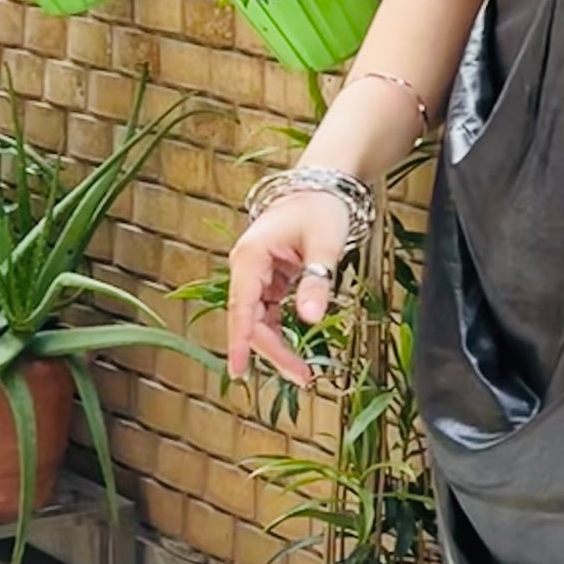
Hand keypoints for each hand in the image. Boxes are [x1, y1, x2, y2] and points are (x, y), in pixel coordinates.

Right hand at [225, 190, 352, 383]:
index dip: (240, 343)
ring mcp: (256, 274)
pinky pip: (268, 313)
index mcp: (250, 257)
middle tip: (302, 377)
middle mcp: (246, 267)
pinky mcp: (268, 279)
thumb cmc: (322, 208)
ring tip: (302, 372)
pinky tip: (295, 350)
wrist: (323, 187)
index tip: (239, 372)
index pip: (242, 308)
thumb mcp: (325, 244)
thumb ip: (317, 281)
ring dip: (277, 346)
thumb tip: (311, 319)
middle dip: (272, 351)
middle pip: (250, 320)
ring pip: (259, 320)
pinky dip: (281, 332)